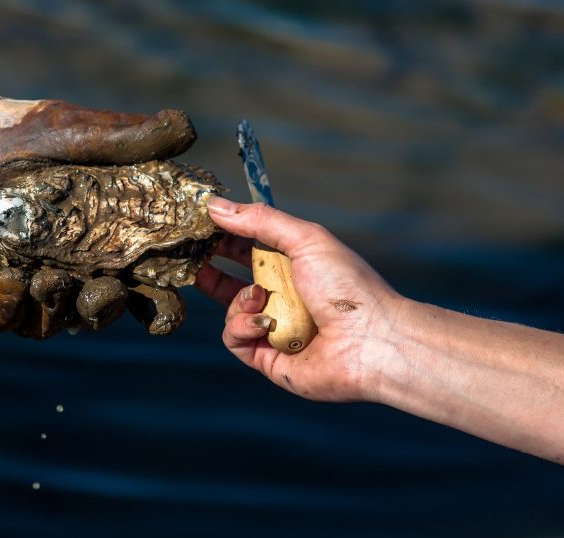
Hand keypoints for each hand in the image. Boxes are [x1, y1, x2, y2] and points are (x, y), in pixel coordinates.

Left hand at [0, 62, 197, 337]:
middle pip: (102, 310)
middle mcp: (63, 267)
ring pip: (51, 321)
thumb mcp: (74, 129)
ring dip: (60, 307)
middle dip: (110, 309)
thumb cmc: (9, 131)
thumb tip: (191, 126)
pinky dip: (5, 310)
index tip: (175, 296)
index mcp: (97, 238)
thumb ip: (129, 136)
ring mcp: (18, 281)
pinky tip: (10, 284)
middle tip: (107, 289)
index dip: (164, 299)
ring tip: (52, 276)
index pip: (143, 282)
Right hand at [196, 197, 403, 400]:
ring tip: (259, 298)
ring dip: (237, 301)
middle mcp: (283, 298)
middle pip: (233, 281)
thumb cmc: (347, 287)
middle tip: (191, 257)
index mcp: (294, 267)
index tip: (201, 226)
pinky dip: (242, 327)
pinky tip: (264, 322)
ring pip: (230, 310)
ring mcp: (274, 328)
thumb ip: (260, 220)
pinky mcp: (267, 357)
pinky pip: (235, 339)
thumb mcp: (305, 240)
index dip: (225, 237)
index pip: (248, 248)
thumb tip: (215, 205)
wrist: (372, 342)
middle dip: (211, 269)